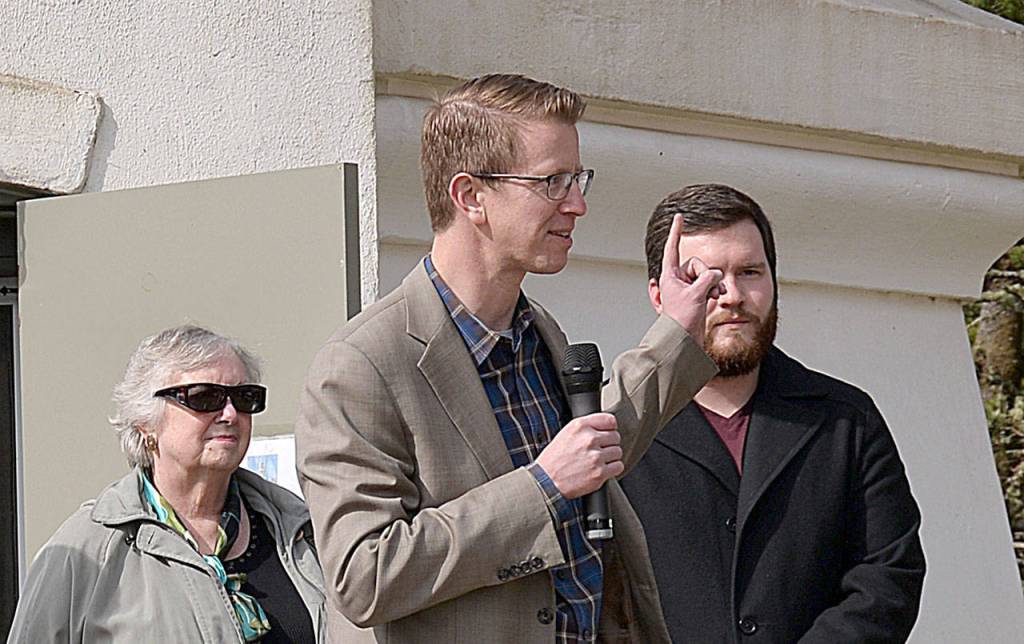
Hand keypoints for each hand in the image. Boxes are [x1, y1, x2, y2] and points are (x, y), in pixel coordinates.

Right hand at [535, 413, 622, 498]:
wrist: (546, 481)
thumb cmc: (554, 459)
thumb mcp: (566, 433)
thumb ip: (586, 427)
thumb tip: (605, 427)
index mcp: (580, 426)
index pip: (610, 420)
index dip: (610, 428)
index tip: (607, 433)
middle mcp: (589, 439)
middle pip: (616, 436)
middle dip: (609, 444)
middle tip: (599, 450)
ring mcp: (595, 457)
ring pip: (618, 451)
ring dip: (611, 457)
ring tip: (598, 461)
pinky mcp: (600, 473)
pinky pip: (618, 466)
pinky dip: (612, 469)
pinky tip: (601, 469)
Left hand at [658, 214, 724, 339]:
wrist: (684, 339)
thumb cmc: (682, 320)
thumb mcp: (695, 294)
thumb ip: (707, 278)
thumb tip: (716, 274)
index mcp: (670, 276)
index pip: (672, 248)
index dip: (677, 232)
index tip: (679, 217)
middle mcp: (678, 279)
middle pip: (697, 264)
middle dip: (706, 276)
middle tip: (707, 291)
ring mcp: (687, 287)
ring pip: (706, 274)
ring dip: (713, 284)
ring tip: (713, 296)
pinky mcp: (696, 295)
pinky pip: (710, 283)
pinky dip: (714, 289)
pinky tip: (715, 297)